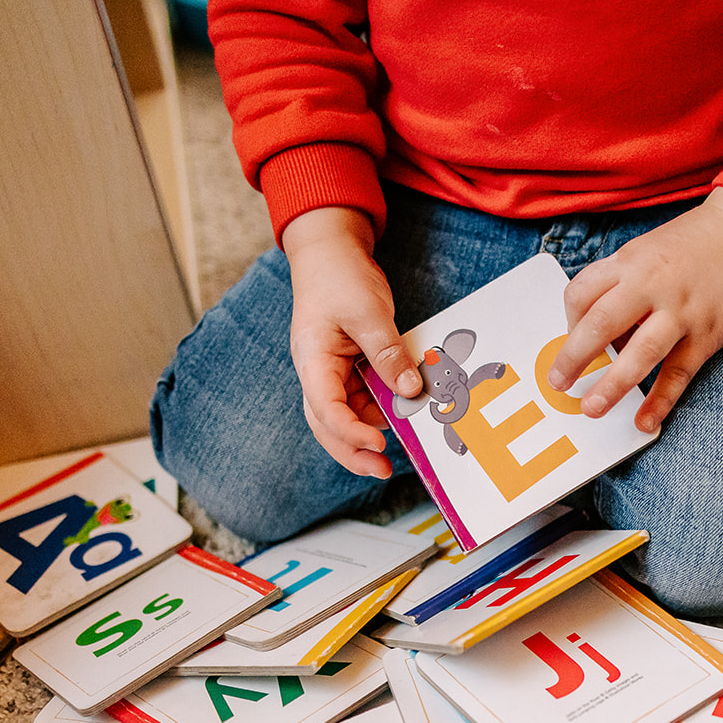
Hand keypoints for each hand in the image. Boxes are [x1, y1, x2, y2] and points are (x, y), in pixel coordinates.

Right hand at [282, 207, 421, 477]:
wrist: (330, 252)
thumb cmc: (339, 277)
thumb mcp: (368, 313)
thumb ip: (387, 354)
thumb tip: (409, 390)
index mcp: (313, 361)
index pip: (326, 409)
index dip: (351, 432)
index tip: (379, 443)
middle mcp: (319, 374)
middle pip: (329, 425)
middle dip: (354, 451)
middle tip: (384, 470)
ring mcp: (333, 373)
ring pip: (349, 415)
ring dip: (373, 429)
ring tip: (404, 441)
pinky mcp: (350, 369)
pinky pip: (365, 397)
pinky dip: (384, 408)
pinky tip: (404, 412)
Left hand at [548, 189, 722, 432]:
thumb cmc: (692, 244)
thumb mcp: (646, 252)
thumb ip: (621, 286)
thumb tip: (603, 336)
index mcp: (629, 263)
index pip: (581, 294)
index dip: (568, 322)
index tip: (570, 340)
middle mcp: (651, 286)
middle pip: (601, 324)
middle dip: (573, 358)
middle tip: (559, 383)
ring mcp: (681, 312)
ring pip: (640, 354)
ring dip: (612, 386)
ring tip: (592, 408)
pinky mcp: (707, 334)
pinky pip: (678, 373)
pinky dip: (660, 401)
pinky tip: (645, 421)